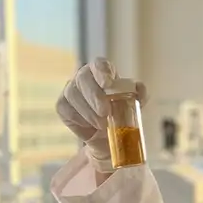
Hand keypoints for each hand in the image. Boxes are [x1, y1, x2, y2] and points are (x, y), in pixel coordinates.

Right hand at [56, 58, 146, 172]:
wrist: (108, 138)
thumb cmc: (121, 115)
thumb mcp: (134, 105)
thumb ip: (139, 95)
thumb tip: (139, 88)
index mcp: (102, 72)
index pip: (99, 64)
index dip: (102, 71)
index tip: (108, 83)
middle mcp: (84, 77)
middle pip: (83, 77)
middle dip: (94, 95)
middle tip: (105, 112)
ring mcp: (71, 90)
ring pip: (73, 94)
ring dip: (88, 111)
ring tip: (102, 124)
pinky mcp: (63, 106)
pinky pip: (66, 109)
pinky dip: (79, 119)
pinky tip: (89, 126)